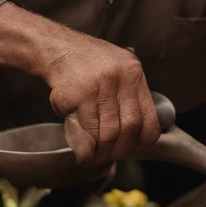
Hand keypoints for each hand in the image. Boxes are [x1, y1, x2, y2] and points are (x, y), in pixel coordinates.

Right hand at [40, 31, 160, 165]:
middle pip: (129, 128)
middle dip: (120, 149)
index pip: (148, 117)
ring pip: (107, 132)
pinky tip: (83, 152)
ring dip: (102, 152)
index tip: (133, 146)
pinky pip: (86, 130)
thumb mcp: (118, 68)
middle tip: (112, 157)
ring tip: (96, 158)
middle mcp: (119, 79)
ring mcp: (98, 87)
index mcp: (133, 73)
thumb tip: (136, 132)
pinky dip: (86, 147)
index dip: (142, 140)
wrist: (57, 49)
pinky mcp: (78, 96)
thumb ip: (129, 95)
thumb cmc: (88, 62)